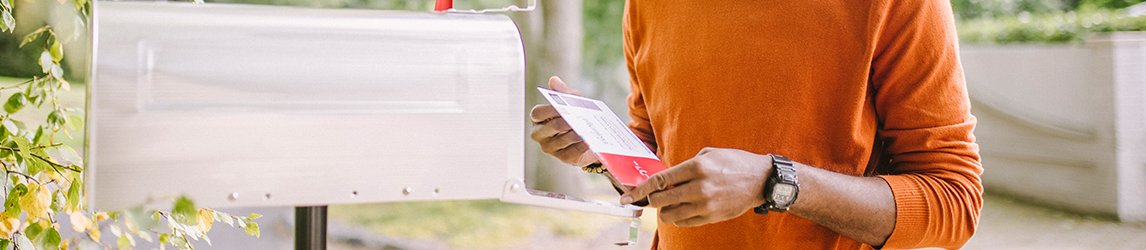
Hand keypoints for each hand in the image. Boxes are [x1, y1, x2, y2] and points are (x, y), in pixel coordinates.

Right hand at [530, 76, 599, 165]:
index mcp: (538, 118)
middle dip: (564, 122)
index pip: (537, 113)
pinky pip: (571, 152)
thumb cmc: (574, 115)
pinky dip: (580, 145)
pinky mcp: (563, 157)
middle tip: (576, 118)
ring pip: (561, 140)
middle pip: (550, 127)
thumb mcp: (571, 101)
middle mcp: (540, 134)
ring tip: (585, 129)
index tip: (563, 107)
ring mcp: (550, 147)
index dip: (549, 110)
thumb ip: (563, 91)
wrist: (588, 135)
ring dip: (574, 134)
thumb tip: (553, 80)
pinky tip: (588, 140)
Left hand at [620, 147, 772, 226]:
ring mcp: (706, 204)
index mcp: (697, 167)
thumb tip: (664, 179)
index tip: (626, 197)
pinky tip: (684, 208)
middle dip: (651, 200)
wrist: (761, 180)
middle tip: (653, 197)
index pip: (660, 180)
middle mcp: (699, 187)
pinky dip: (679, 217)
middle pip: (661, 200)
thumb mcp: (709, 154)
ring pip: (670, 215)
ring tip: (672, 202)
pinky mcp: (711, 216)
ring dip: (665, 210)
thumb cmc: (734, 163)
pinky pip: (684, 222)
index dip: (639, 190)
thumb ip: (685, 166)